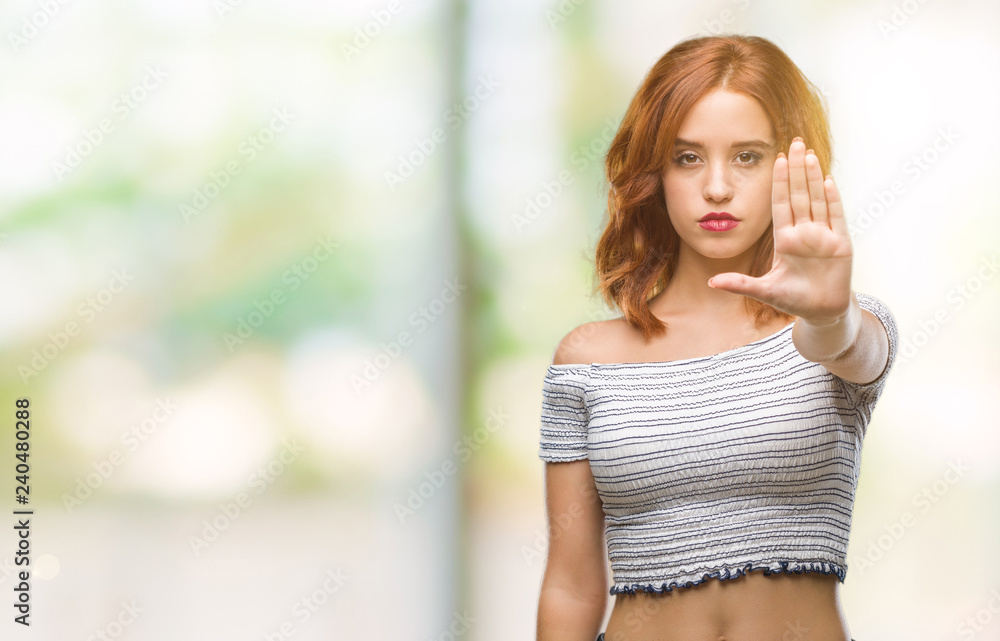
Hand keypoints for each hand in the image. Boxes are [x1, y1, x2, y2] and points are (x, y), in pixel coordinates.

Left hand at [707, 137, 853, 323]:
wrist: (821, 311)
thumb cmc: (793, 299)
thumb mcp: (764, 291)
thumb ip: (740, 284)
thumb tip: (711, 282)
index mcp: (785, 239)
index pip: (781, 204)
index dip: (779, 182)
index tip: (776, 159)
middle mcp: (804, 233)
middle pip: (800, 195)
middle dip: (797, 169)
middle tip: (795, 142)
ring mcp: (823, 236)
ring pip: (817, 200)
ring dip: (813, 177)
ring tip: (809, 154)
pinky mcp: (841, 244)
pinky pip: (836, 217)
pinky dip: (832, 200)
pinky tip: (827, 180)